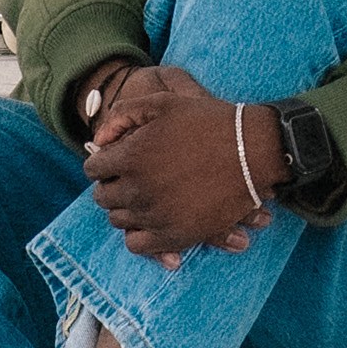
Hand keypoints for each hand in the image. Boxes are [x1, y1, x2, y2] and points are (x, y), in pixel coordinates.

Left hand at [85, 77, 279, 264]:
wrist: (252, 151)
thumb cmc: (208, 122)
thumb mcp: (163, 103)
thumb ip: (123, 115)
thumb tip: (98, 140)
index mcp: (131, 156)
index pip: (94, 169)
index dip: (104, 161)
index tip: (118, 160)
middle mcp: (138, 189)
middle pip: (103, 197)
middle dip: (112, 185)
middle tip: (130, 177)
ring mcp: (156, 216)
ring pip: (118, 220)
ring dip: (124, 208)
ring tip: (143, 195)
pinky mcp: (175, 236)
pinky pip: (137, 244)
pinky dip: (137, 233)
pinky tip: (150, 218)